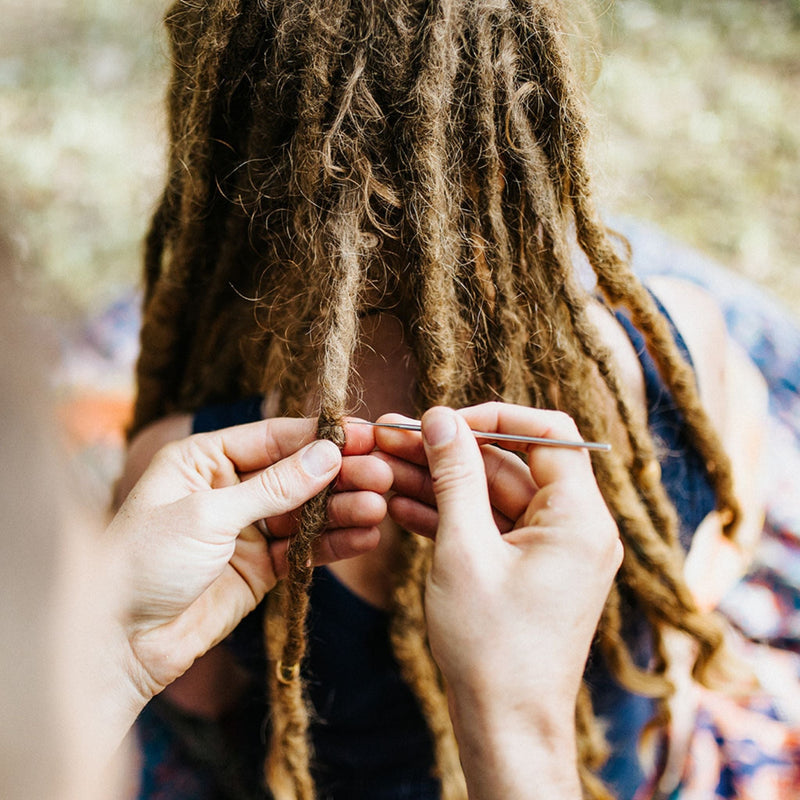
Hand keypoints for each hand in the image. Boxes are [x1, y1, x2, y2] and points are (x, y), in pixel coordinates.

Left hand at [104, 417, 390, 711]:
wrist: (119, 643)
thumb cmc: (144, 561)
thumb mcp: (210, 514)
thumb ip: (274, 486)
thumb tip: (328, 454)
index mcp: (204, 459)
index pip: (273, 438)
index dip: (319, 437)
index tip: (364, 434)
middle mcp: (228, 488)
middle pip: (296, 474)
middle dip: (339, 474)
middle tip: (381, 473)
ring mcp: (246, 529)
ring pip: (306, 511)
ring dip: (343, 509)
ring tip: (380, 506)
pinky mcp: (260, 567)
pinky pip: (305, 549)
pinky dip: (334, 543)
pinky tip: (365, 536)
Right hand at [375, 403, 621, 798]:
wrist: (505, 726)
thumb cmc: (491, 646)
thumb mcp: (463, 549)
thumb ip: (454, 475)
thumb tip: (440, 418)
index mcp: (579, 517)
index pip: (547, 433)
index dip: (493, 417)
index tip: (443, 422)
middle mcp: (575, 527)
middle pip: (511, 463)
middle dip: (450, 451)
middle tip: (394, 439)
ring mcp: (551, 549)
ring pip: (493, 495)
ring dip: (442, 482)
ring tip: (386, 467)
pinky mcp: (528, 568)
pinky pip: (491, 526)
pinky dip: (452, 515)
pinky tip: (402, 504)